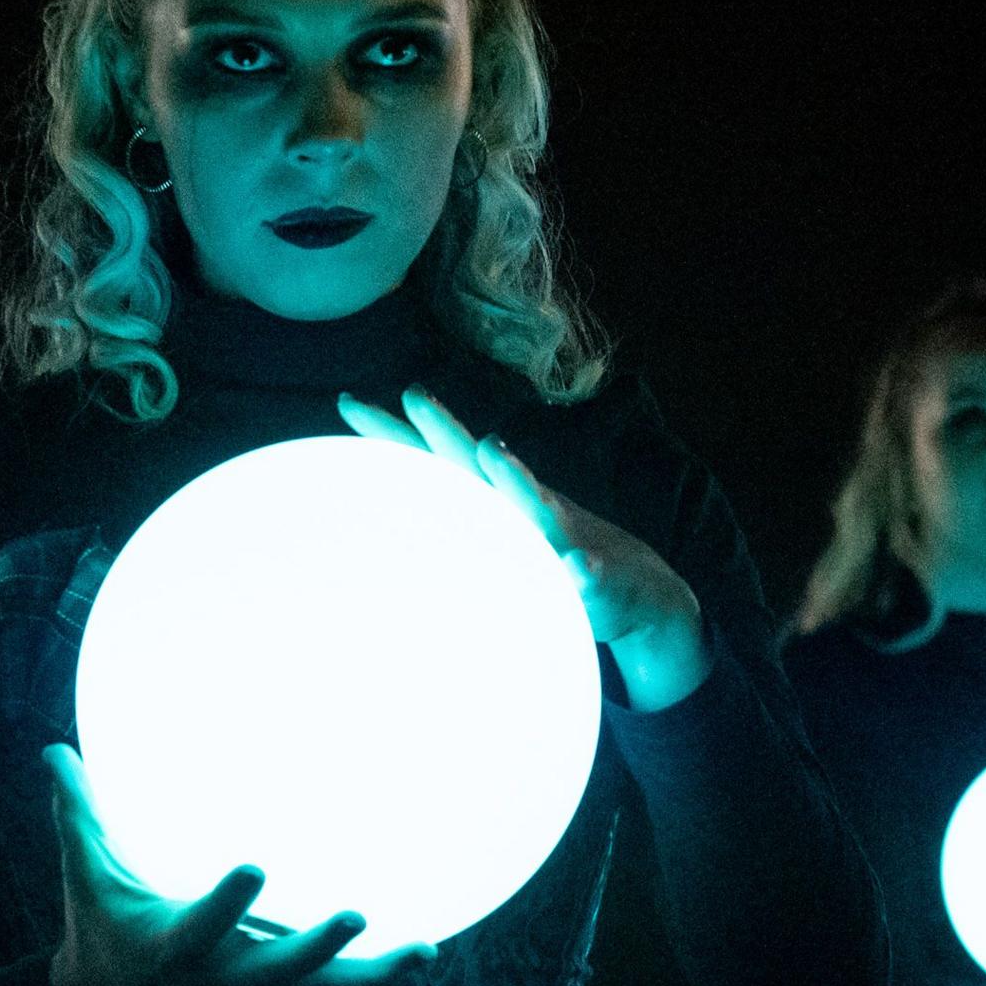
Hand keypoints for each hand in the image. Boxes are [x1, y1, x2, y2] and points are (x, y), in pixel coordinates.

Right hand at [42, 743, 434, 985]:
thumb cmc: (101, 926)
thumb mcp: (85, 876)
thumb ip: (78, 814)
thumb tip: (53, 749)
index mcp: (171, 949)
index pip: (202, 928)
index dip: (229, 904)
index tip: (257, 869)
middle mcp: (220, 976)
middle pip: (278, 970)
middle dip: (316, 948)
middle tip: (357, 915)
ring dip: (369, 972)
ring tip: (423, 950)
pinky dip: (372, 972)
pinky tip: (421, 950)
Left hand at [337, 385, 711, 710]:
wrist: (638, 590)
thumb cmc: (550, 558)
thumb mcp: (495, 539)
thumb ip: (444, 527)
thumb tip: (380, 522)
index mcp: (490, 500)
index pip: (432, 459)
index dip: (392, 432)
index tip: (347, 402)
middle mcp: (522, 506)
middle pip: (475, 463)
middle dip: (444, 429)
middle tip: (414, 395)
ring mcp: (561, 537)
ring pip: (534, 505)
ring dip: (513, 477)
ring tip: (492, 451)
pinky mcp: (596, 578)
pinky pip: (587, 576)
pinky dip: (582, 571)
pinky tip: (577, 567)